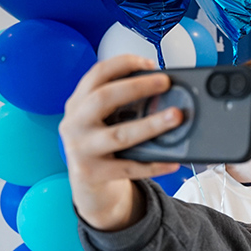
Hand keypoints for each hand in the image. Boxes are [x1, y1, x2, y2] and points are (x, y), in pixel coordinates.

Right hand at [59, 55, 183, 230]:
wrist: (88, 188)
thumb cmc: (104, 148)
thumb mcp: (104, 121)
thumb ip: (122, 107)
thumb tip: (165, 94)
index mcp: (78, 104)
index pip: (96, 74)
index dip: (122, 64)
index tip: (149, 62)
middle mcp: (74, 123)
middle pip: (104, 98)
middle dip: (137, 87)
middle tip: (165, 82)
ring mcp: (81, 149)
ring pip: (120, 134)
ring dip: (151, 124)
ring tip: (176, 117)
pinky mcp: (92, 173)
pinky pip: (129, 168)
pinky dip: (154, 164)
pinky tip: (172, 161)